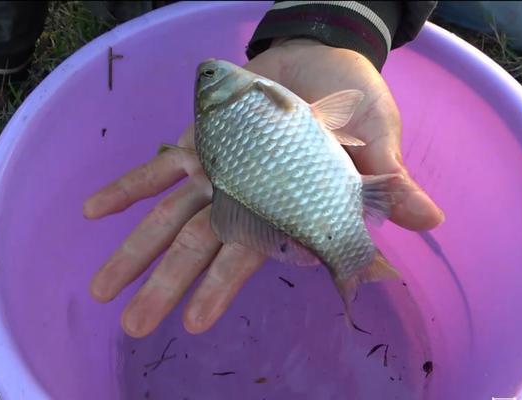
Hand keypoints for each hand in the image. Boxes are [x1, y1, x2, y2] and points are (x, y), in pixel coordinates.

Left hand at [84, 38, 443, 337]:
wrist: (322, 58)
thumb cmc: (355, 103)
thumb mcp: (377, 138)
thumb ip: (388, 181)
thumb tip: (427, 217)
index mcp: (283, 204)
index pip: (250, 250)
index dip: (223, 283)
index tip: (196, 321)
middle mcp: (243, 196)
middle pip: (197, 244)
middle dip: (166, 285)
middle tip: (133, 324)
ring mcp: (216, 170)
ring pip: (169, 215)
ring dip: (135, 251)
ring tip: (103, 289)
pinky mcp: (198, 142)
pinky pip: (157, 167)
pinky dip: (126, 187)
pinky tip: (93, 212)